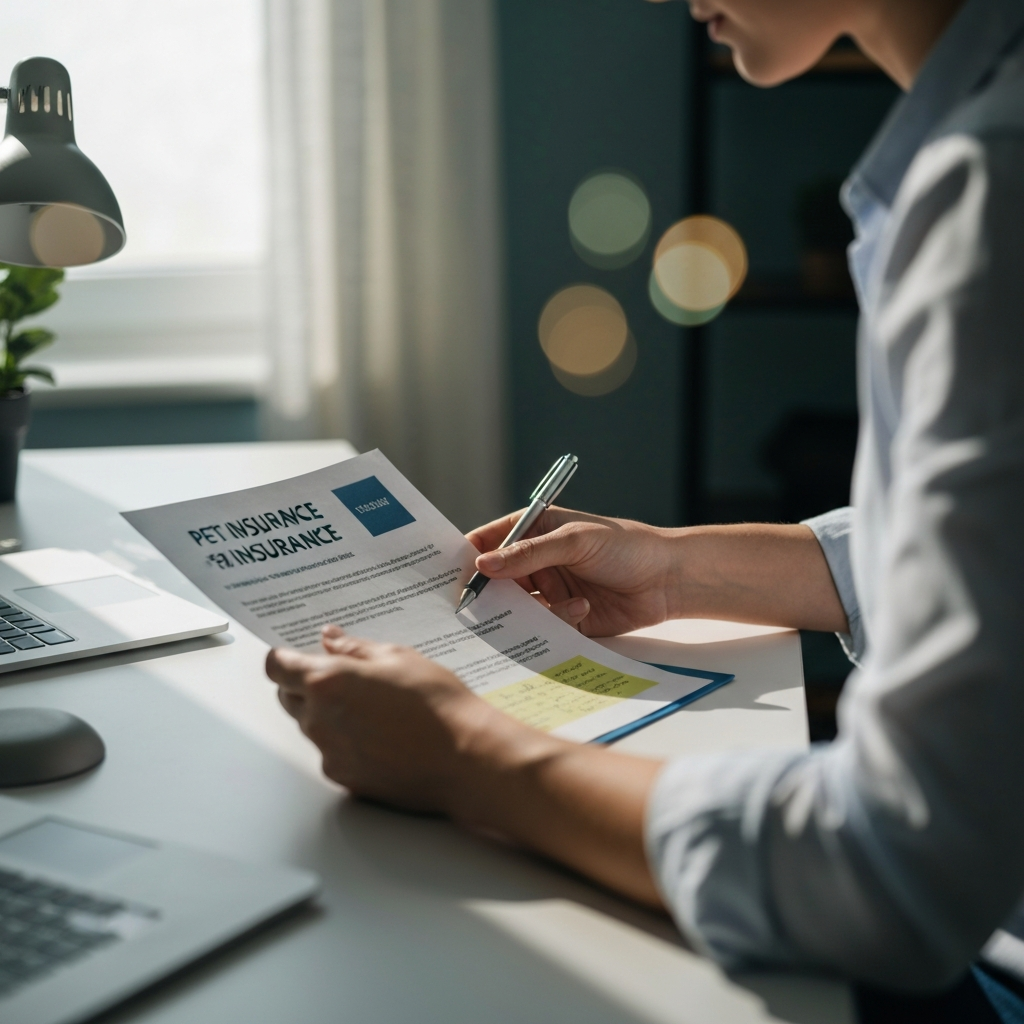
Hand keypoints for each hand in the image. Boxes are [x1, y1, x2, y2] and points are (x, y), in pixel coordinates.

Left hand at [267, 624, 663, 905]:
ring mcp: (330, 753)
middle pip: (289, 698)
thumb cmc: (438, 704)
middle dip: (307, 685)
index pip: (276, 667)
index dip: (284, 659)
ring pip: (312, 726)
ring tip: (374, 708)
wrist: (466, 758)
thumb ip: (354, 649)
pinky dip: (346, 742)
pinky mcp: (345, 779)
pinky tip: (383, 736)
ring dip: (328, 714)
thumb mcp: (398, 658)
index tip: (296, 655)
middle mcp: (319, 720)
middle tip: (348, 678)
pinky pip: (332, 753)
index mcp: (327, 681)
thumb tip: (329, 639)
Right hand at [467, 507, 677, 636]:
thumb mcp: (574, 541)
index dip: (466, 556)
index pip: (488, 542)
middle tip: (476, 608)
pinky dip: (557, 621)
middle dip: (489, 594)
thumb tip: (482, 565)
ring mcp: (550, 591)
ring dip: (529, 610)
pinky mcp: (565, 618)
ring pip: (518, 608)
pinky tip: (583, 610)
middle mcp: (536, 563)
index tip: (447, 576)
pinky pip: (544, 626)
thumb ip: (527, 555)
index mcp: (533, 532)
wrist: (668, 579)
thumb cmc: (625, 546)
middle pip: (496, 581)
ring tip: (555, 604)